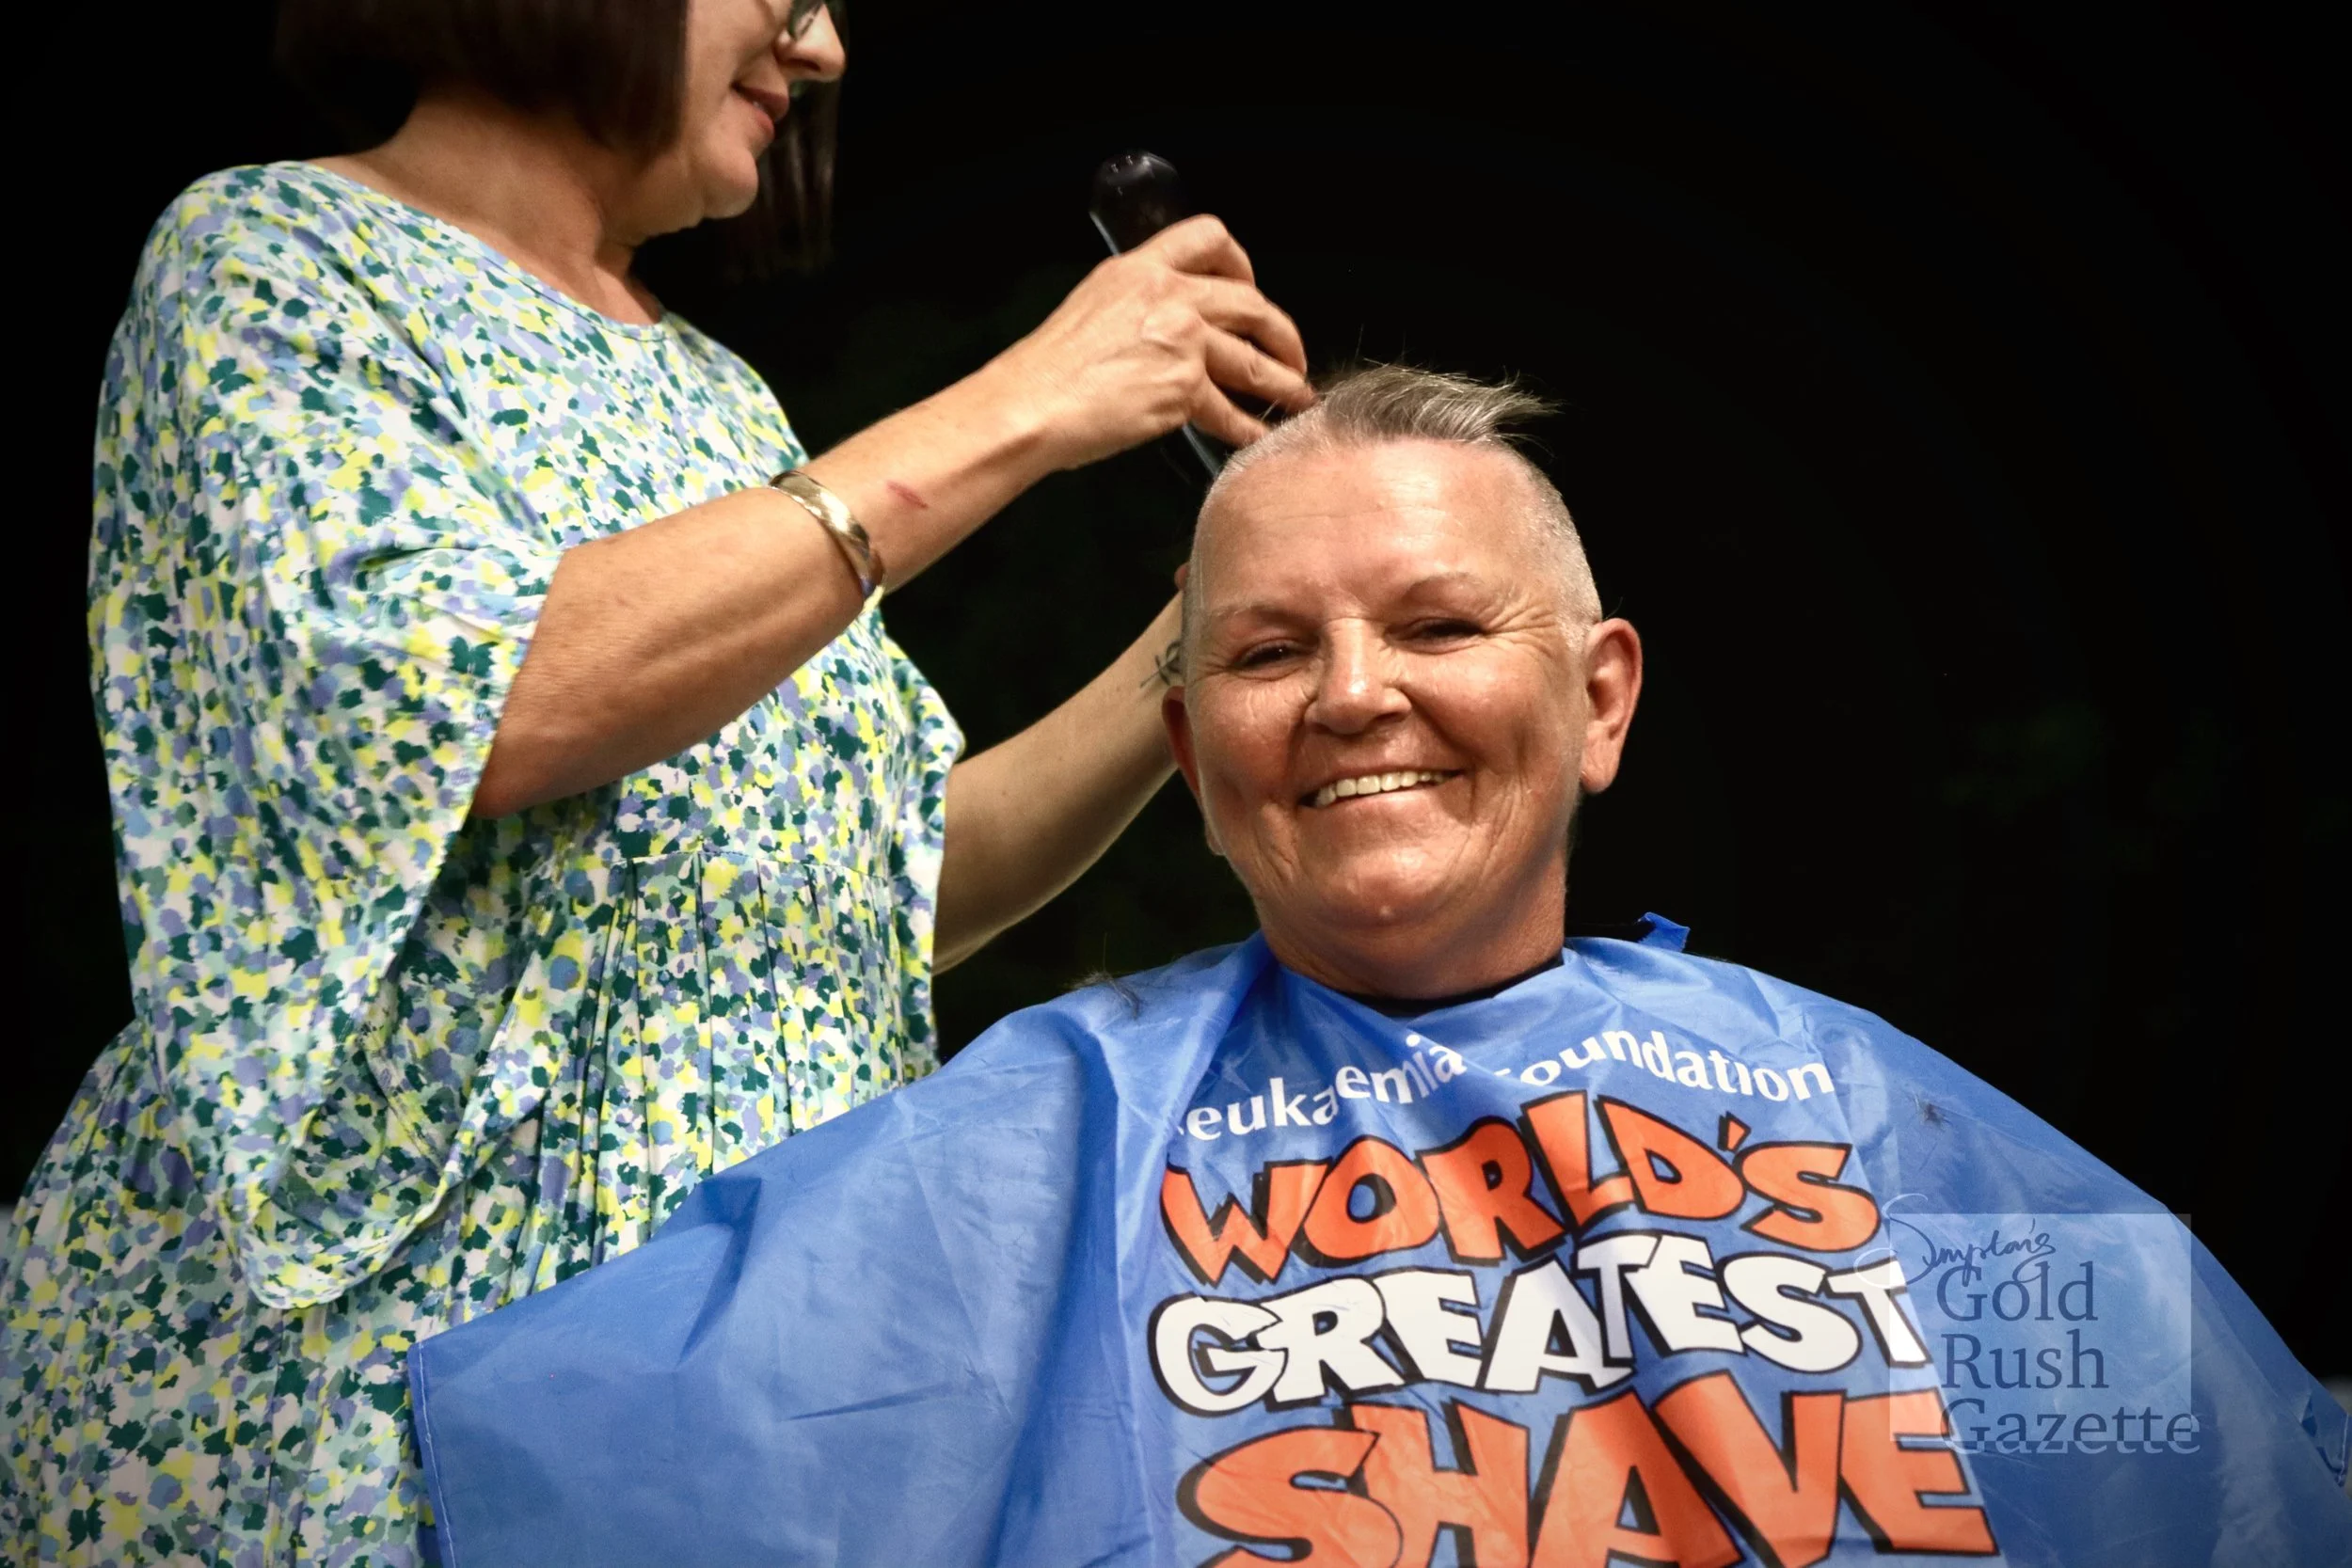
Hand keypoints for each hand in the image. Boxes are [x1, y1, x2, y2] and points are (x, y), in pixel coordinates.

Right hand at [983, 215, 1313, 468]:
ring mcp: (1181, 339)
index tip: (1250, 287)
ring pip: (1251, 359)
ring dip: (1282, 382)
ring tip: (1296, 399)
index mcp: (1139, 270)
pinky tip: (1257, 437)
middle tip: (1290, 354)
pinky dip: (1249, 427)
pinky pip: (1230, 410)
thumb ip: (1137, 308)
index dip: (1241, 263)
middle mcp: (1167, 295)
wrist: (1031, 405)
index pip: (1207, 238)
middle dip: (1281, 331)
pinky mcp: (1184, 387)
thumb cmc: (1046, 370)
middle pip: (1249, 302)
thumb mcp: (1091, 308)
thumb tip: (1168, 331)